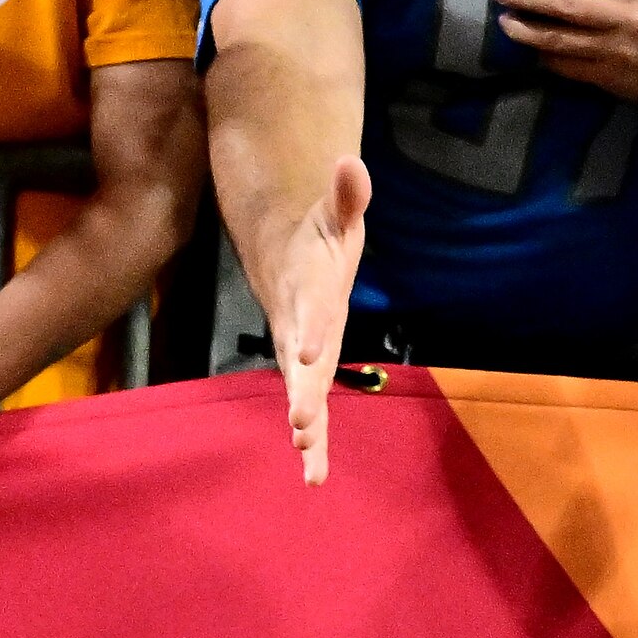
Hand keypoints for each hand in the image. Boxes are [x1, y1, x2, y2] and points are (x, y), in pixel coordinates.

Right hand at [263, 150, 368, 485]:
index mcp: (308, 294)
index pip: (309, 314)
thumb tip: (351, 161)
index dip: (308, 332)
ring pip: (302, 397)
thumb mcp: (335, 212)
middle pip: (300, 367)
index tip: (305, 354)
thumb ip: (346, 193)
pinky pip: (310, 412)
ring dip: (307, 430)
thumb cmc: (318, 237)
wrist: (286, 257)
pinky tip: (316, 476)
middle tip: (301, 425)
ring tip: (310, 463)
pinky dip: (313, 442)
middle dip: (302, 394)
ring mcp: (300, 356)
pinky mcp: (307, 375)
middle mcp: (299, 331)